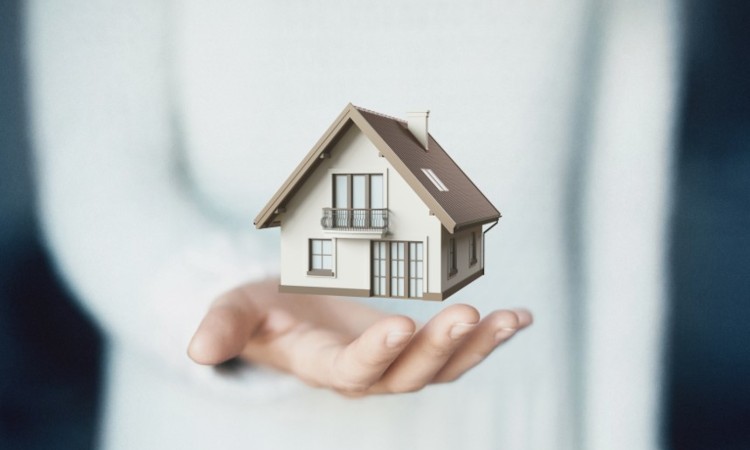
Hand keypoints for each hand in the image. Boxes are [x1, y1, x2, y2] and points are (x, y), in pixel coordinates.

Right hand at [188, 278, 531, 395]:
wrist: (288, 315)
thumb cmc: (262, 310)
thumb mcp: (236, 309)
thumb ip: (223, 327)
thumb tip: (196, 352)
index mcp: (324, 365)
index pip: (353, 370)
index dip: (377, 352)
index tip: (401, 324)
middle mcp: (367, 372)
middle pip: (409, 374)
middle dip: (440, 348)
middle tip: (468, 314)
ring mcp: (395, 362)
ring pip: (442, 367)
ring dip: (476, 347)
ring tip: (507, 321)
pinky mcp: (414, 346)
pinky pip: (456, 349)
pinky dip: (489, 336)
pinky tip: (521, 318)